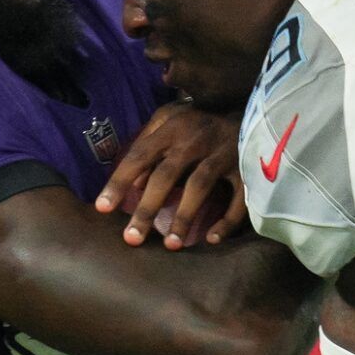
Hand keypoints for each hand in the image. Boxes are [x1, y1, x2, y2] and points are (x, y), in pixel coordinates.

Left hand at [94, 100, 249, 248]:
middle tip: (131, 239)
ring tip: (171, 245)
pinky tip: (212, 239)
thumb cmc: (202, 120)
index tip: (102, 208)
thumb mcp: (171, 119)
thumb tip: (135, 182)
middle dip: (147, 209)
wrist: (252, 108)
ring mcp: (222, 152)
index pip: (140, 155)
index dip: (120, 182)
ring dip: (184, 217)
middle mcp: (195, 139)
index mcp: (173, 127)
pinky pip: (238, 198)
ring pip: (199, 187)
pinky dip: (226, 220)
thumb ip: (149, 143)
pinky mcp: (247, 167)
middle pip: (166, 176)